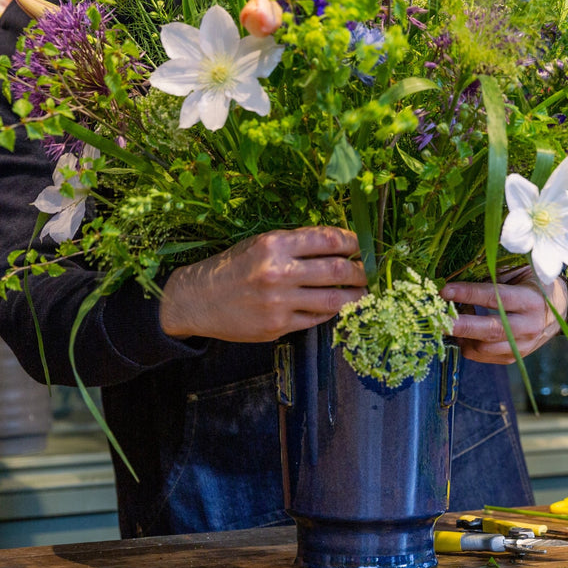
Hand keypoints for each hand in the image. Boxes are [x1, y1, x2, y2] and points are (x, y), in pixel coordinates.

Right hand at [159, 227, 366, 341]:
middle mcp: (278, 272)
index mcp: (274, 244)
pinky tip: (337, 306)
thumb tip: (337, 246)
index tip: (361, 245)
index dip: (353, 242)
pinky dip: (331, 311)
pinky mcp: (278, 326)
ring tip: (363, 292)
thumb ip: (295, 244)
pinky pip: (316, 319)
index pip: (328, 240)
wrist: (198, 300)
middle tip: (369, 271)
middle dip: (361, 271)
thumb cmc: (231, 267)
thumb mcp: (259, 244)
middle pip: (338, 271)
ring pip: (333, 300)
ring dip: (355, 296)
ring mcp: (279, 303)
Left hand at [441, 269, 567, 364]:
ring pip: (484, 348)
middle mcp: (528, 326)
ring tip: (448, 320)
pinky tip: (461, 331)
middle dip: (459, 326)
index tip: (444, 290)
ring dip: (461, 336)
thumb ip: (495, 274)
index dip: (468, 294)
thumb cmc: (533, 283)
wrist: (559, 309)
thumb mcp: (521, 272)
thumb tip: (458, 273)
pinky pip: (483, 357)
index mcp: (531, 300)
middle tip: (435, 319)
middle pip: (489, 330)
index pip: (496, 298)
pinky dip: (467, 345)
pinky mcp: (514, 357)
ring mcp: (522, 345)